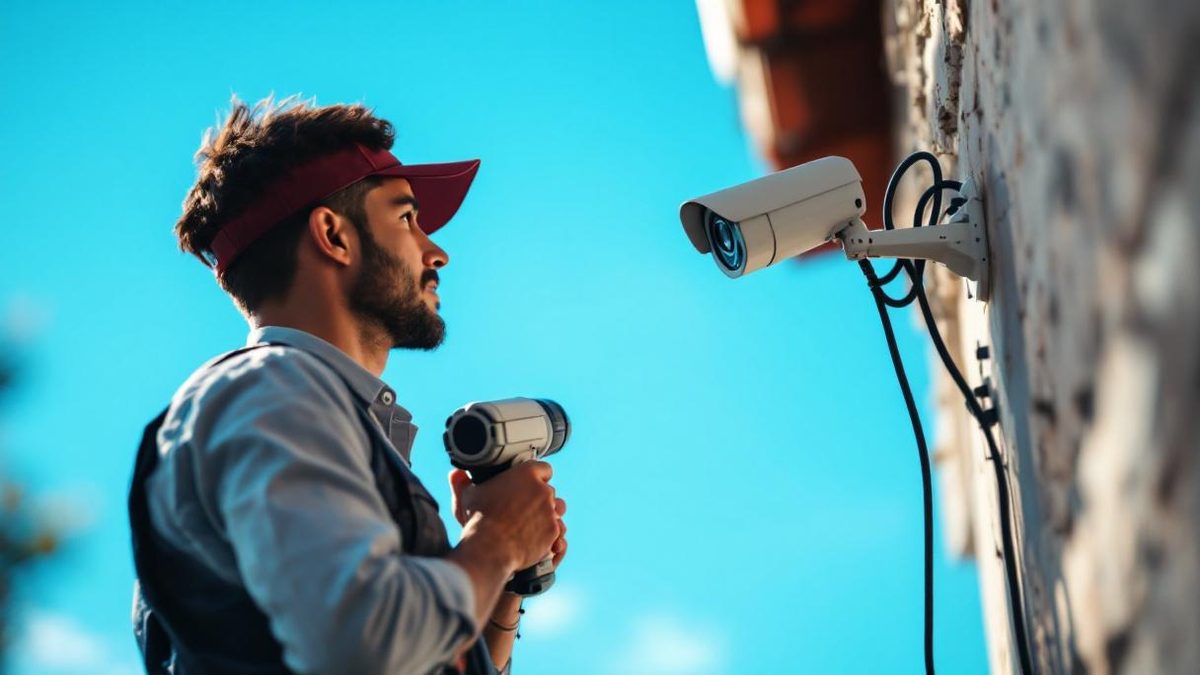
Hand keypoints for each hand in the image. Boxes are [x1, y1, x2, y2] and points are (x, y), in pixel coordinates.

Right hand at [448, 462, 563, 571]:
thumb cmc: (479, 519)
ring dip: (548, 516)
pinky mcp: (553, 532)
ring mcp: (550, 512)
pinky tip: (537, 539)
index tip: (532, 483)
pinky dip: (549, 535)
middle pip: (550, 491)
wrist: (490, 547)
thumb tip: (455, 474)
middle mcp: (543, 491)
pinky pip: (558, 531)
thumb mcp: (467, 496)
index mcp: (526, 474)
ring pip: (557, 511)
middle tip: (526, 509)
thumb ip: (463, 482)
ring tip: (533, 525)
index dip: (538, 476)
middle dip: (541, 499)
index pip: (544, 468)